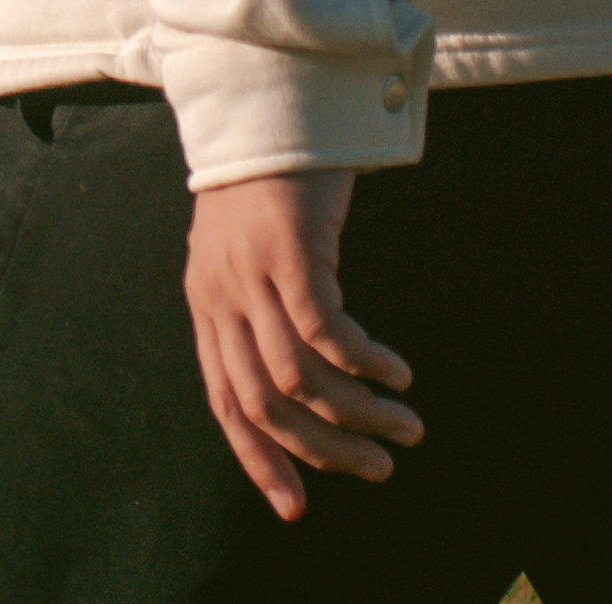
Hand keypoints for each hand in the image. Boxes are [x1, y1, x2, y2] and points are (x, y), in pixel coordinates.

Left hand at [184, 171, 419, 521]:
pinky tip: (397, 372)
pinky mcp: (288, 250)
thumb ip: (259, 309)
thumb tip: (301, 384)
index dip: (259, 459)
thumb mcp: (246, 253)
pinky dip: (365, 364)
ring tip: (405, 426)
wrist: (264, 102)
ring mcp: (250, 273)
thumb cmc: (265, 181)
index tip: (297, 508)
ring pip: (301, 378)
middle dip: (324, 451)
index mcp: (206, 303)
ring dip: (358, 414)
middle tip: (378, 468)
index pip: (224, 402)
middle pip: (265, 403)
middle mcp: (219, 295)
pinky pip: (328, 332)